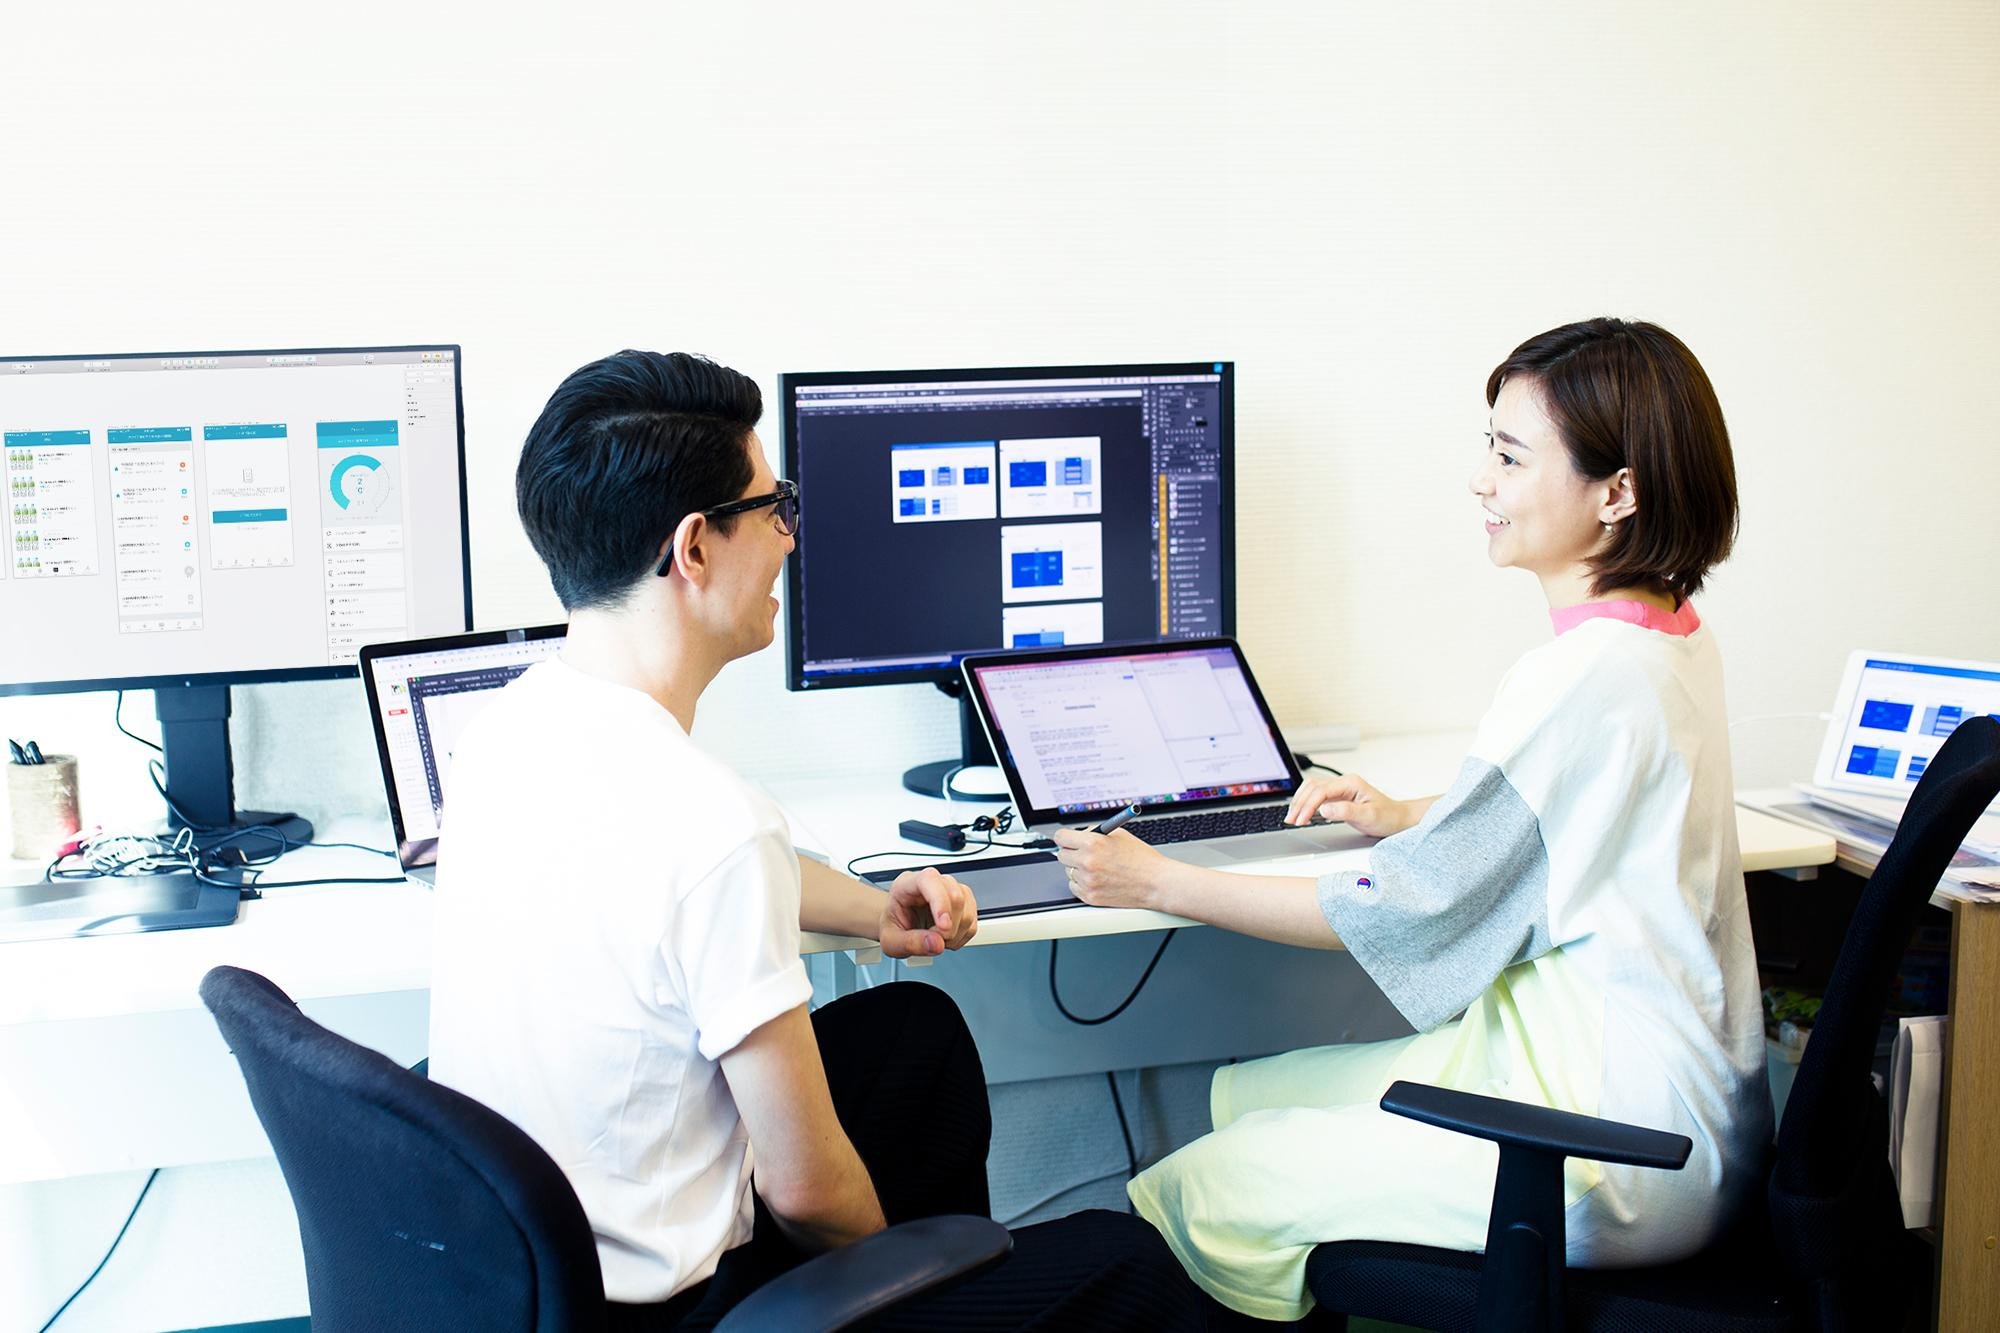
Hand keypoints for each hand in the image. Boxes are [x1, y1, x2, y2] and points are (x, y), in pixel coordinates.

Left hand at [880, 866, 977, 956]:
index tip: (943, 926)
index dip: (940, 901)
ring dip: (956, 932)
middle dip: (949, 926)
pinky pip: (972, 920)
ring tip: (938, 939)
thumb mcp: (891, 941)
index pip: (929, 880)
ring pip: (967, 907)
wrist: (898, 927)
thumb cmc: (893, 927)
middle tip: (935, 940)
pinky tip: (947, 939)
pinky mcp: (963, 904)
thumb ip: (910, 943)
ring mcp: (950, 891)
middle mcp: (931, 883)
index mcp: (908, 884)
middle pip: (955, 895)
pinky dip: (962, 936)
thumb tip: (936, 943)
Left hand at [1051, 827, 1177, 910]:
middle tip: (1083, 853)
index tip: (1067, 840)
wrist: (1156, 883)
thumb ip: (1094, 833)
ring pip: (1068, 872)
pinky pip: (1074, 887)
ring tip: (1099, 869)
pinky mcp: (1090, 896)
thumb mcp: (1118, 835)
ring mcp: (1087, 881)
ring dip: (1078, 869)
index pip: (1061, 837)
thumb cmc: (1142, 859)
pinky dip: (1082, 884)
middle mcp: (1087, 862)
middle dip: (1071, 853)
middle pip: (1061, 855)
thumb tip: (1078, 835)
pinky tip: (1099, 880)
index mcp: (1092, 843)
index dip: (1065, 838)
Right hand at [1284, 772, 1411, 837]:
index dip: (1308, 805)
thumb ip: (1345, 811)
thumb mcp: (1369, 816)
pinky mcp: (1338, 797)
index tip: (1301, 819)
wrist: (1398, 819)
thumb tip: (1324, 809)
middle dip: (1299, 803)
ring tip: (1293, 817)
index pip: (1321, 791)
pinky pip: (1316, 796)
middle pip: (1312, 787)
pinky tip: (1303, 814)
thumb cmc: (1387, 816)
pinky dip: (1306, 804)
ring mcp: (1340, 789)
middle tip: (1291, 820)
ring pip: (1311, 789)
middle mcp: (1343, 783)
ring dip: (1300, 802)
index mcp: (1350, 783)